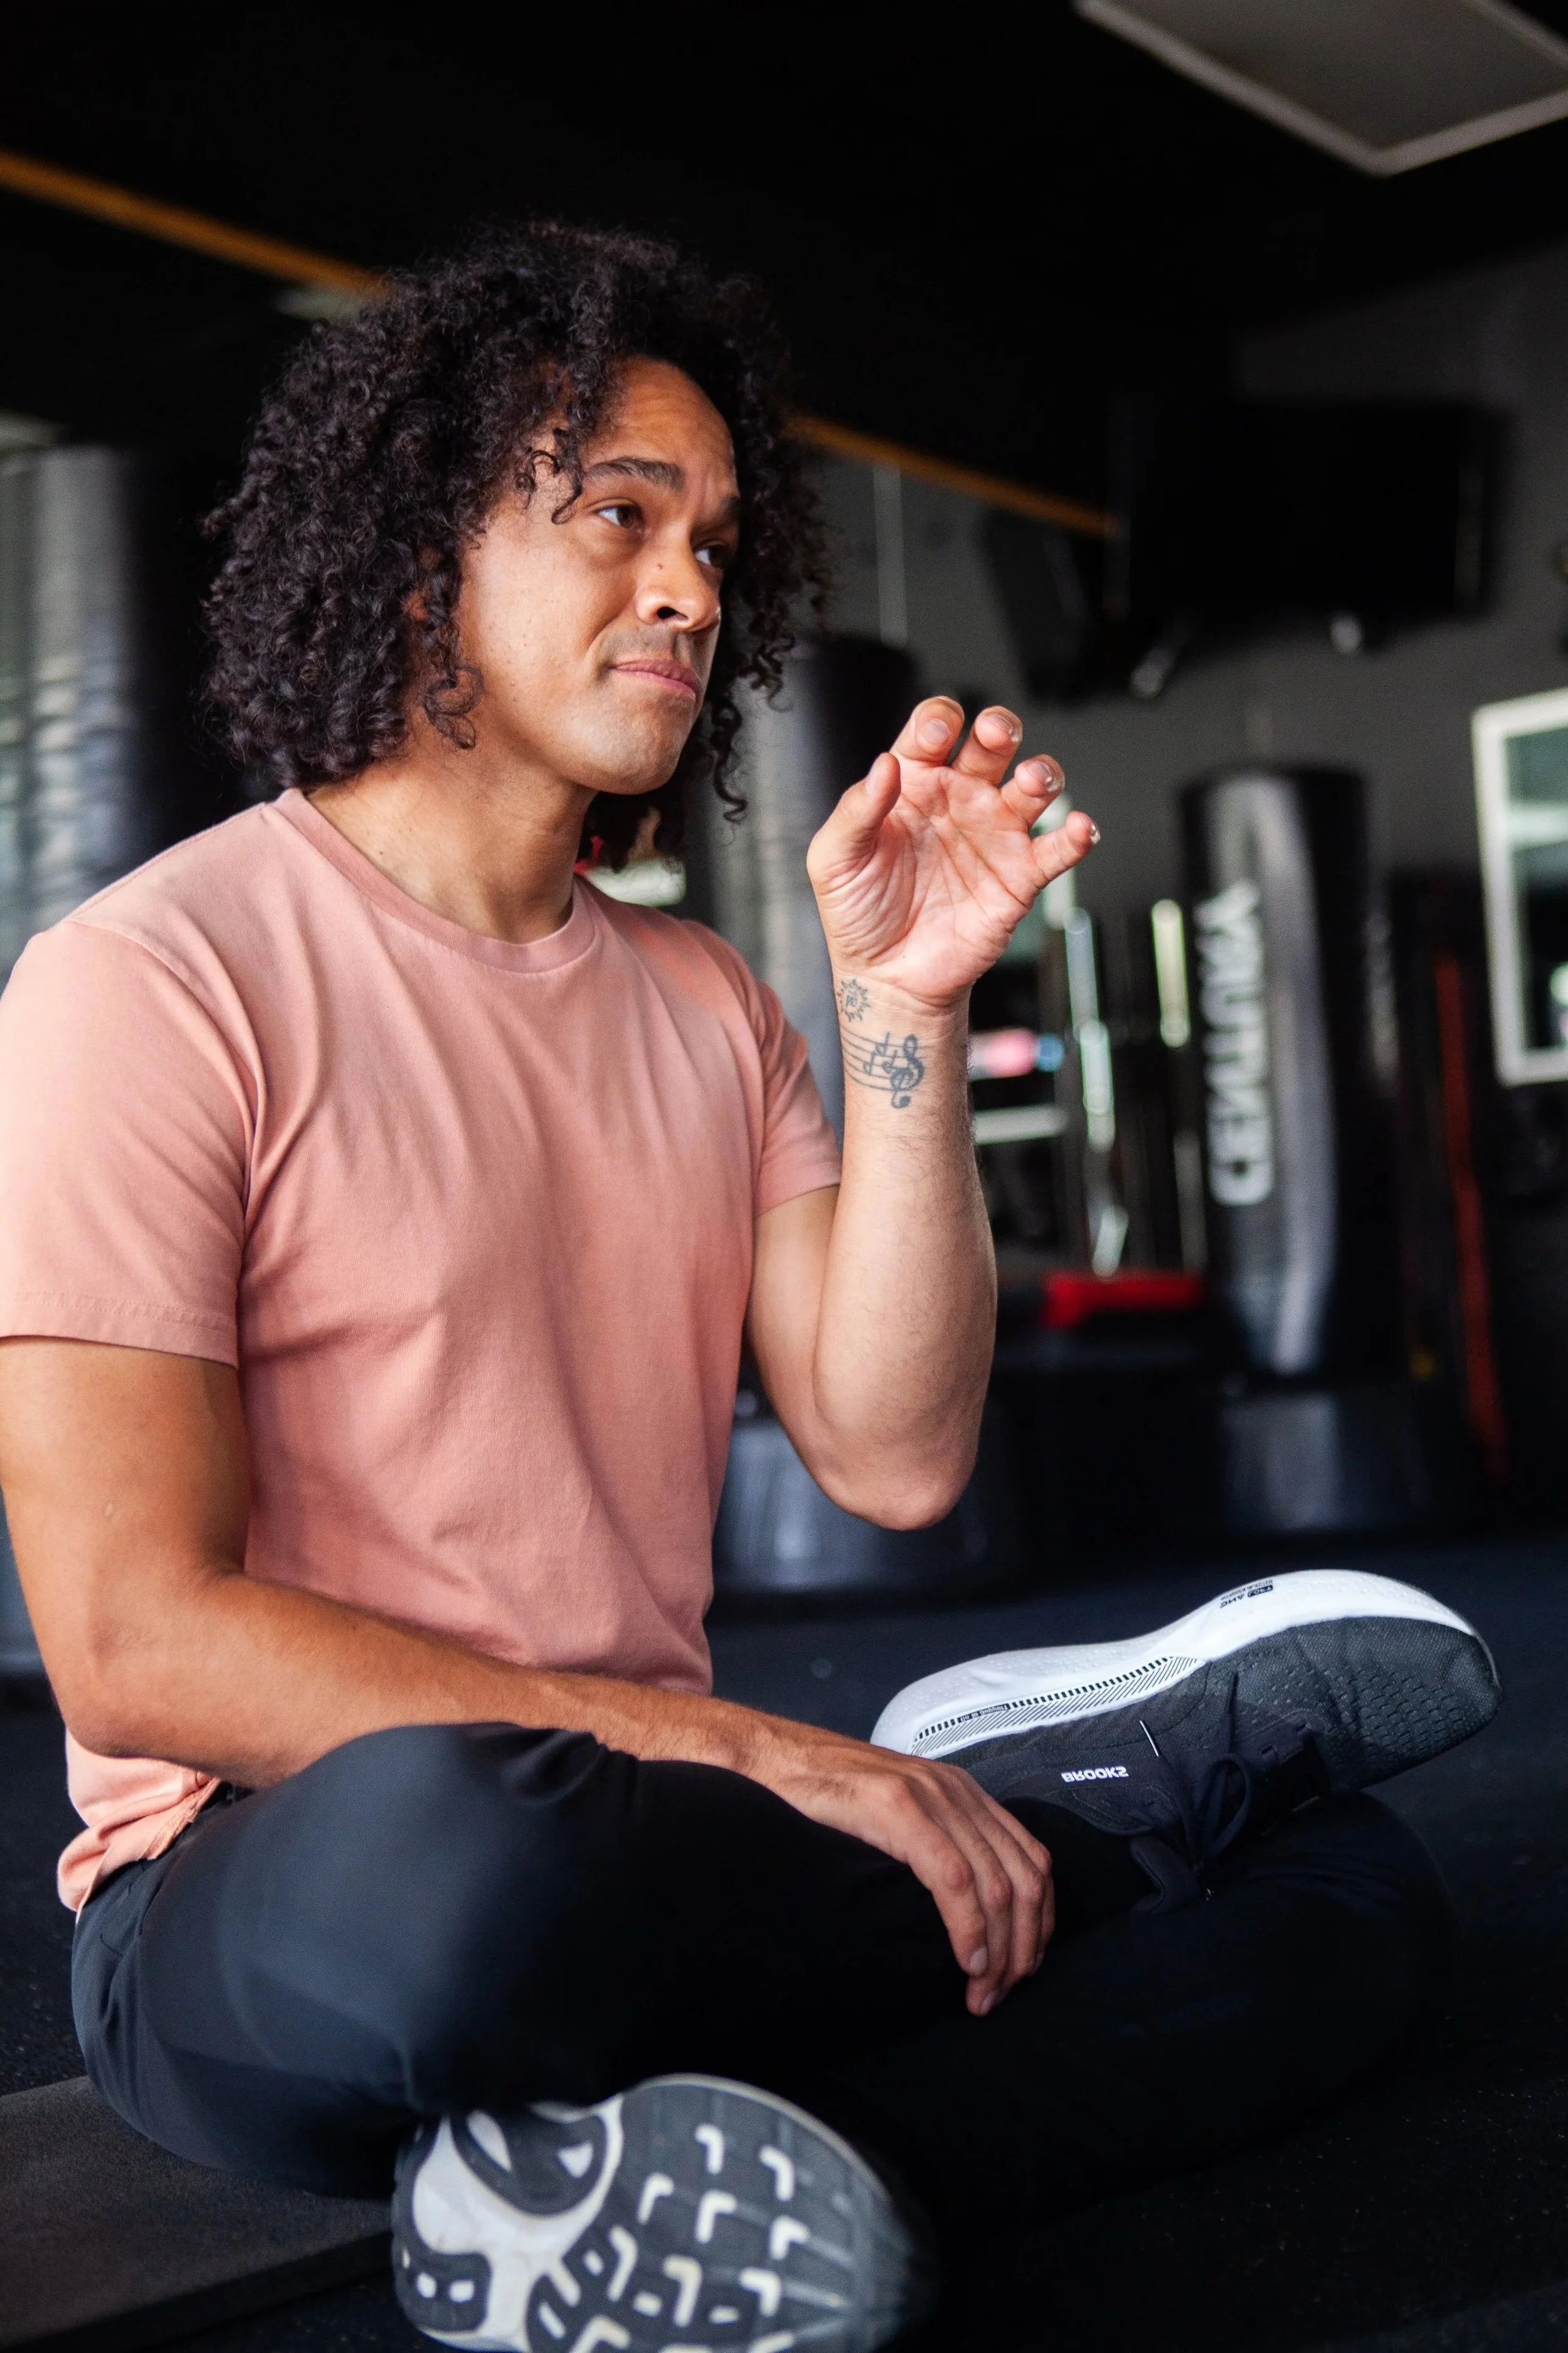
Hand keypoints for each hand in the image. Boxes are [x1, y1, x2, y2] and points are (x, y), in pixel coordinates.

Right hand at [746, 1714, 1054, 2015]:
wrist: (766, 1759)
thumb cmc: (822, 1801)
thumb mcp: (895, 1821)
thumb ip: (933, 1848)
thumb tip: (963, 1918)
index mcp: (962, 1793)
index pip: (1032, 1862)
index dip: (1037, 1925)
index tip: (1020, 1971)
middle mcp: (955, 1790)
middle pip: (1023, 1878)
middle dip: (1021, 1947)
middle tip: (998, 1995)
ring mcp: (928, 1795)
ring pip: (995, 1884)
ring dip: (998, 1950)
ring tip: (981, 1992)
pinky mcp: (897, 1807)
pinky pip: (953, 1877)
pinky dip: (968, 1926)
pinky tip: (966, 1960)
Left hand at [806, 697, 1096, 1011]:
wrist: (886, 976)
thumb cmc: (858, 912)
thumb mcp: (834, 858)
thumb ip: (856, 809)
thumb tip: (884, 765)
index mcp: (914, 784)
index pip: (933, 732)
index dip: (938, 722)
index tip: (935, 737)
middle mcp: (959, 799)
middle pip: (991, 745)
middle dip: (999, 729)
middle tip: (995, 733)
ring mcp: (994, 834)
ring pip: (1033, 787)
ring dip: (1042, 774)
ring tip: (1034, 781)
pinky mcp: (1019, 876)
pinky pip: (1057, 849)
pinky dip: (1076, 836)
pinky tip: (1079, 828)